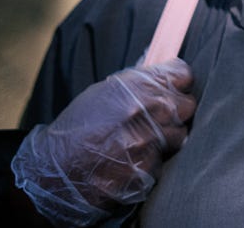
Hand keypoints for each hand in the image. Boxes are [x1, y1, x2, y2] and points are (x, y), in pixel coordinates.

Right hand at [12, 58, 195, 226]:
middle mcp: (148, 114)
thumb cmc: (76, 128)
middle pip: (188, 106)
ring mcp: (149, 145)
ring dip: (166, 137)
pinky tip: (131, 159)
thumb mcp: (104, 92)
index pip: (182, 74)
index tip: (174, 84)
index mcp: (137, 88)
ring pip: (179, 136)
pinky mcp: (148, 172)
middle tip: (160, 114)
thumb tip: (162, 71)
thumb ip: (138, 83)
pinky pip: (163, 162)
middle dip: (177, 109)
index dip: (178, 79)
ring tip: (141, 139)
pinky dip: (151, 160)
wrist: (55, 171)